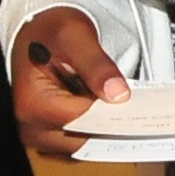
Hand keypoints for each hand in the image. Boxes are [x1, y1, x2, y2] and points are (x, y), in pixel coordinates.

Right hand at [12, 7, 128, 157]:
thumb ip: (97, 65)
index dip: (114, 116)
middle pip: (84, 138)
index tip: (142, 111)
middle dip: (113, 125)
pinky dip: (98, 129)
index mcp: (33, 104)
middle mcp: (32, 127)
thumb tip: (118, 95)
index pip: (84, 121)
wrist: (37, 33)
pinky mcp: (48, 137)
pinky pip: (80, 142)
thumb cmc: (51, 31)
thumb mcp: (75, 36)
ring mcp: (38, 135)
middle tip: (141, 110)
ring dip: (106, 128)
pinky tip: (111, 111)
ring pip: (85, 144)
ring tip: (126, 108)